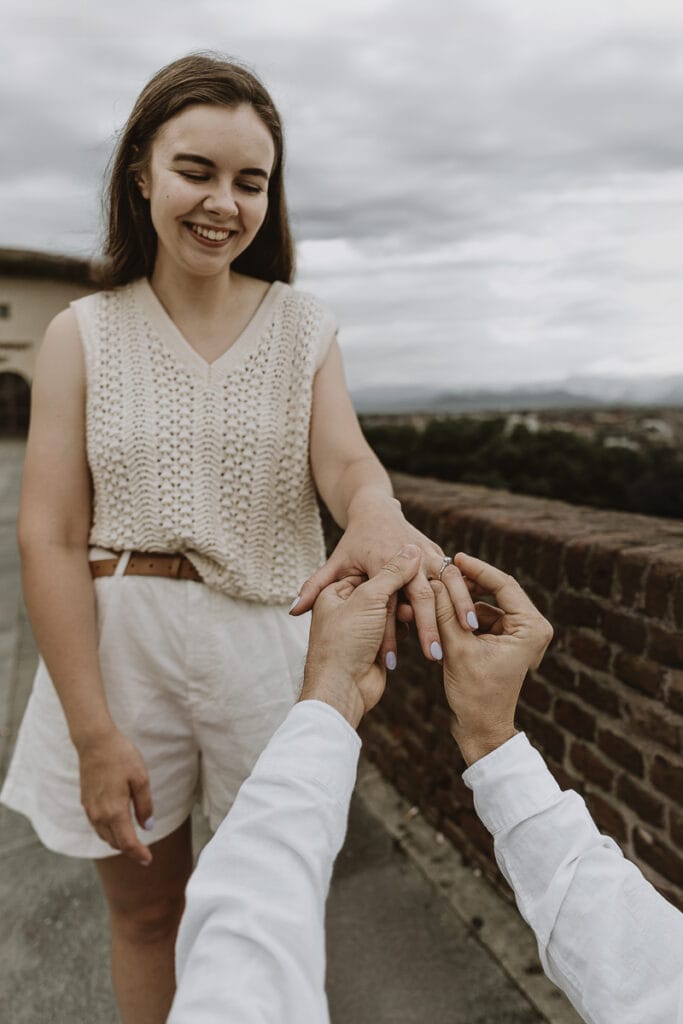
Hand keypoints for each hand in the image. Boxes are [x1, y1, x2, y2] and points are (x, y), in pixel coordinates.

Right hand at [77, 726, 153, 865]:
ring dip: (117, 841)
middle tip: (143, 852)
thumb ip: (145, 806)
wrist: (95, 742)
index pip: (127, 843)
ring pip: (104, 835)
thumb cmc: (121, 757)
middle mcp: (99, 815)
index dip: (138, 854)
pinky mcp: (85, 802)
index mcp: (114, 811)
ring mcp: (90, 809)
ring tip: (132, 840)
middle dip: (129, 849)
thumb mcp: (141, 779)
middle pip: (114, 842)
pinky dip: (108, 831)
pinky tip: (117, 824)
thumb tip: (148, 827)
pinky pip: (97, 825)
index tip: (148, 860)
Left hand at [291, 492, 478, 666]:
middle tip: (437, 656)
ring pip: (443, 586)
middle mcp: (406, 555)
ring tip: (465, 636)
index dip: (393, 631)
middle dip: (429, 629)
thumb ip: (317, 587)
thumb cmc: (353, 544)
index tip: (395, 658)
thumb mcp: (336, 568)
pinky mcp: (437, 557)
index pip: (390, 599)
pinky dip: (459, 599)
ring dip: (453, 613)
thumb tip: (292, 609)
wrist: (376, 508)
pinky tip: (467, 621)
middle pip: (423, 596)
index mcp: (379, 559)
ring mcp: (425, 554)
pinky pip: (451, 580)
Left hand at [299, 545, 422, 727]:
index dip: (400, 571)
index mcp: (342, 586)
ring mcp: (368, 621)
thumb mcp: (366, 600)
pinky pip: (404, 624)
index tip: (418, 568)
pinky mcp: (383, 638)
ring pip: (400, 606)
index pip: (380, 569)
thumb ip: (391, 574)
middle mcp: (353, 601)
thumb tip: (413, 550)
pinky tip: (415, 631)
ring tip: (408, 622)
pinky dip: (412, 627)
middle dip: (404, 598)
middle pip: (392, 589)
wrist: (339, 689)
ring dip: (409, 615)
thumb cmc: (343, 641)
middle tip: (415, 603)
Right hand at [433, 552, 553, 764]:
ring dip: (463, 599)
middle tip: (444, 569)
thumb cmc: (474, 693)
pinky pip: (482, 617)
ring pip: (487, 603)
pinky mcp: (505, 639)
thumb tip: (434, 580)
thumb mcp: (457, 648)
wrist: (481, 727)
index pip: (504, 585)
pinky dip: (463, 614)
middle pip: (497, 591)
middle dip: (469, 582)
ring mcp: (519, 633)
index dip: (478, 569)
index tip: (456, 557)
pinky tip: (441, 610)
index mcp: (531, 627)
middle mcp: (531, 627)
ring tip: (437, 591)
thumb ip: (445, 612)